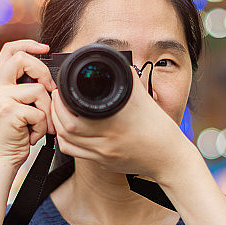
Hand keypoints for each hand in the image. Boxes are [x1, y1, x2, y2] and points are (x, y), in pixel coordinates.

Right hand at [0, 40, 55, 170]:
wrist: (0, 161)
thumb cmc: (12, 137)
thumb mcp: (13, 108)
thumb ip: (22, 89)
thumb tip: (47, 77)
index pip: (9, 50)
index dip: (28, 44)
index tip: (46, 48)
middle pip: (22, 59)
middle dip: (44, 73)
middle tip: (49, 92)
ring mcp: (0, 99)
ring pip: (38, 90)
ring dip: (47, 111)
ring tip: (39, 126)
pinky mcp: (9, 112)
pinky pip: (39, 112)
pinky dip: (42, 127)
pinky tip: (33, 136)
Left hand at [50, 71, 194, 181]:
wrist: (170, 158)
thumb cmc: (160, 129)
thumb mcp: (144, 98)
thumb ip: (128, 78)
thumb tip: (115, 60)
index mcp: (113, 123)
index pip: (74, 115)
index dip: (61, 102)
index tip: (60, 90)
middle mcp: (106, 141)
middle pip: (66, 130)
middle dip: (55, 112)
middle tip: (55, 99)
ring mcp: (103, 155)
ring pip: (68, 144)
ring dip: (58, 127)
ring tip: (58, 113)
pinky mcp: (104, 164)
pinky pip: (77, 154)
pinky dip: (67, 142)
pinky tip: (69, 132)